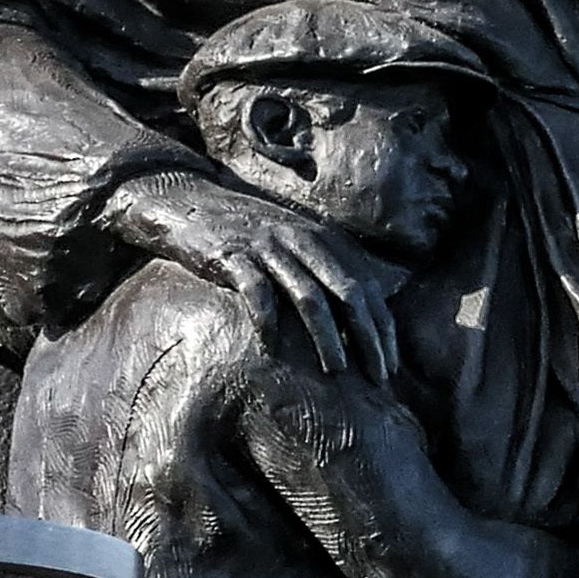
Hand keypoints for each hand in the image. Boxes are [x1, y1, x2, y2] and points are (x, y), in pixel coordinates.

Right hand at [98, 169, 403, 381]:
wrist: (187, 200)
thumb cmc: (246, 234)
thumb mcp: (294, 244)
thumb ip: (323, 272)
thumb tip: (355, 321)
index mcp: (324, 240)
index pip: (368, 288)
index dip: (382, 328)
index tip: (391, 366)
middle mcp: (303, 240)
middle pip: (349, 292)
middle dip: (368, 336)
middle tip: (378, 377)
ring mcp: (269, 246)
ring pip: (309, 295)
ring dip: (327, 335)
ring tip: (336, 369)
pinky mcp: (232, 255)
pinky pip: (255, 289)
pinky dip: (266, 319)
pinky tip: (271, 347)